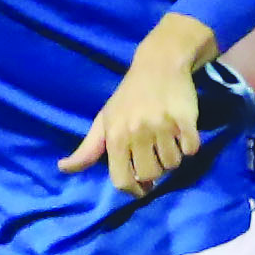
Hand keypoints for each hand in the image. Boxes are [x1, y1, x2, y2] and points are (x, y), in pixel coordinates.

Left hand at [62, 19, 212, 196]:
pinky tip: (182, 133)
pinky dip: (190, 145)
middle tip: (155, 154)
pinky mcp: (185, 119)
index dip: (133, 190)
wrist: (158, 64)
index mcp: (115, 136)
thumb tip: (62, 168)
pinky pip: (192, 149)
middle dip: (155, 170)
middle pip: (150, 174)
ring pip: (173, 164)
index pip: (122, 180)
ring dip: (173, 157)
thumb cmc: (128, 96)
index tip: (142, 189)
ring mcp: (162, 125)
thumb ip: (87, 149)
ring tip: (168, 140)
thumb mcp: (104, 120)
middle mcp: (137, 132)